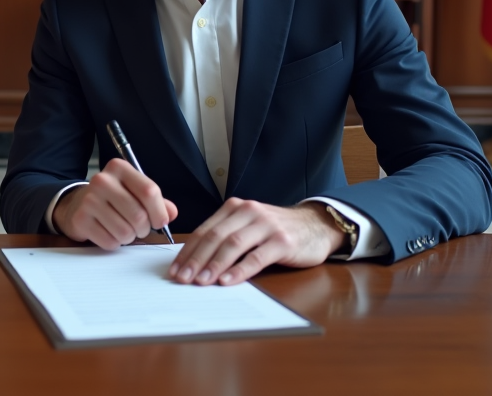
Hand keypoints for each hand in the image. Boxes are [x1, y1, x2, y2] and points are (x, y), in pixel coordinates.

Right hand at [52, 158, 178, 248]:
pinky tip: (109, 233)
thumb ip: (157, 201)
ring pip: (125, 232)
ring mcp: (89, 200)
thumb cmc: (112, 198)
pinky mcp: (81, 219)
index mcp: (119, 168)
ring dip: (129, 237)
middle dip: (144, 229)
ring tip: (123, 229)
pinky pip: (110, 242)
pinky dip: (114, 243)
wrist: (77, 203)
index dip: (159, 212)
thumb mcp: (134, 192)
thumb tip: (171, 213)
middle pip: (139, 215)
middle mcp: (102, 180)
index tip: (160, 221)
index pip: (149, 191)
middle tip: (140, 228)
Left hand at [168, 199, 343, 285]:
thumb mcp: (248, 227)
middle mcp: (248, 212)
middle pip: (215, 237)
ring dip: (214, 265)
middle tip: (182, 278)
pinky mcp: (282, 241)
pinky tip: (227, 281)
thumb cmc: (276, 230)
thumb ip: (226, 237)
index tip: (175, 269)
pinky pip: (257, 257)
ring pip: (233, 245)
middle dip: (196, 259)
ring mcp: (266, 226)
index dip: (188, 251)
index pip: (205, 231)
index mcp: (235, 208)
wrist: (316, 225)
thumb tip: (195, 262)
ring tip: (201, 281)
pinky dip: (240, 270)